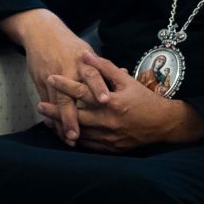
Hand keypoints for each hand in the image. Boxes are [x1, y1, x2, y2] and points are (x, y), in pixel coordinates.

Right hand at [0, 9, 95, 146]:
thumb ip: (102, 68)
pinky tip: (57, 130)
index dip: (98, 88)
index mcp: (81, 61)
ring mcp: (51, 78)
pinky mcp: (40, 82)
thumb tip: (125, 75)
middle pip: (68, 96)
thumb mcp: (87, 52)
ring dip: (61, 122)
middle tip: (77, 135)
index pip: (91, 75)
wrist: (41, 33)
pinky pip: (47, 103)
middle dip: (72, 117)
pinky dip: (51, 117)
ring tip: (69, 139)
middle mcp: (65, 71)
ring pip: (55, 104)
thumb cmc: (69, 45)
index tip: (106, 101)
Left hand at [38, 52, 203, 151]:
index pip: (82, 92)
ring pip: (79, 132)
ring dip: (62, 126)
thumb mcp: (126, 80)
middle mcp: (108, 121)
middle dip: (56, 111)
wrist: (164, 125)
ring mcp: (109, 137)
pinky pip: (88, 145)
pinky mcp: (110, 148)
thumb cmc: (145, 100)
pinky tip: (66, 134)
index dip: (65, 84)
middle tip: (40, 105)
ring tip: (47, 121)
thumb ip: (104, 67)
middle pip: (75, 115)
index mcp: (111, 103)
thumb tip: (84, 55)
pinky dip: (76, 139)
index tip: (50, 77)